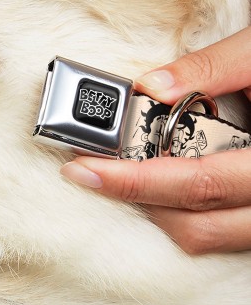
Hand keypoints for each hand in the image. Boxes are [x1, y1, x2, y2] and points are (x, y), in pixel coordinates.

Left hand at [61, 27, 250, 253]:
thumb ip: (212, 67)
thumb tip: (151, 86)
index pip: (198, 182)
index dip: (135, 181)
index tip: (84, 168)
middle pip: (197, 224)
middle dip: (133, 199)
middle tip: (88, 172)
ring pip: (208, 237)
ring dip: (157, 210)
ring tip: (119, 176)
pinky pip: (221, 231)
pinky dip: (183, 212)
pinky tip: (160, 182)